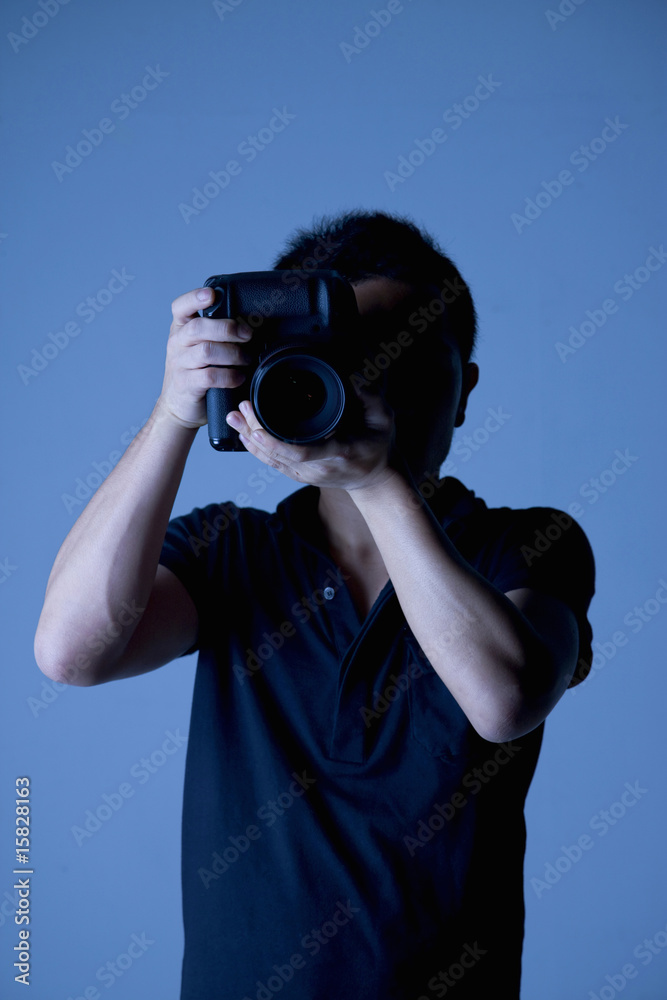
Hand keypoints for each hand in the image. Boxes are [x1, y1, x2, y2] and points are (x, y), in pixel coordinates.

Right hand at [155, 287, 252, 428]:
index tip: (211, 294)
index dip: (194, 298)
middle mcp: (177, 343)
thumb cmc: (195, 373)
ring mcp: (179, 364)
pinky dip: (228, 375)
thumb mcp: (200, 348)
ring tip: (246, 359)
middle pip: (199, 328)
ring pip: (206, 351)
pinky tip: (238, 377)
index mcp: (181, 329)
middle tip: (247, 335)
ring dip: (232, 354)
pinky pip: (209, 376)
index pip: (181, 307)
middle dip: (227, 328)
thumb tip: (249, 324)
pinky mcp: (186, 384)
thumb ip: (215, 334)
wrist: (178, 406)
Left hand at [225, 386, 397, 491]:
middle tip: (240, 409)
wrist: (374, 478)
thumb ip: (371, 396)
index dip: (275, 442)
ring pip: (270, 460)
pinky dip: (255, 448)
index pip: (301, 452)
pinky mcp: (298, 474)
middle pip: (277, 455)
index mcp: (337, 453)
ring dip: (249, 438)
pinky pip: (272, 463)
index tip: (257, 425)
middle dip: (254, 432)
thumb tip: (353, 377)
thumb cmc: (377, 446)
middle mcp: (318, 468)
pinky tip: (243, 433)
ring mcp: (306, 474)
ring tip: (234, 417)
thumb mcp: (383, 418)